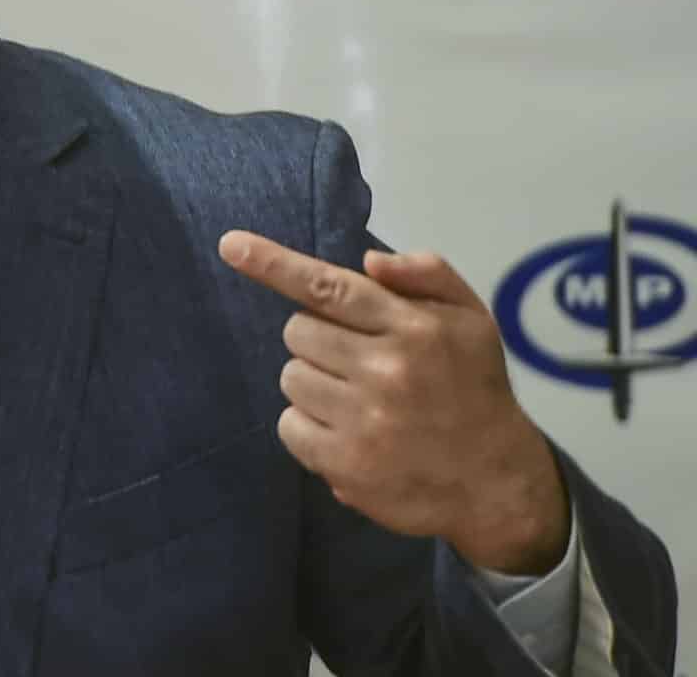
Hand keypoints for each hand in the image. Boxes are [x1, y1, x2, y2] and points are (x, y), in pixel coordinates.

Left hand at [219, 231, 568, 574]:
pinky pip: (289, 426)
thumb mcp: (471, 319)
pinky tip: (346, 433)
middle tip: (357, 362)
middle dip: (318, 341)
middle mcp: (386, 371)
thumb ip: (427, 274)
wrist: (497, 483)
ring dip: (313, 383)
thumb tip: (368, 261)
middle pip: (297, 332)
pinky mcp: (346, 465)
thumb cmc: (474, 389)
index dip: (273, 264)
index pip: (329, 288)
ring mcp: (364, 421)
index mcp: (414, 328)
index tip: (230, 244)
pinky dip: (307, 427)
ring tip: (358, 400)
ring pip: (290, 378)